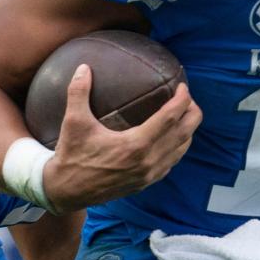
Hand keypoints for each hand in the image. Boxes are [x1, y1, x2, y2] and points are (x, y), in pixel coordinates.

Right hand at [42, 65, 201, 211]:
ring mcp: (150, 174)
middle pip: (186, 132)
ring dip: (188, 129)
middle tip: (187, 97)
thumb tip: (83, 67)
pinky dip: (178, 146)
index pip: (171, 117)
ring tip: (183, 113)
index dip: (182, 99)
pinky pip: (172, 161)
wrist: (67, 192)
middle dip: (192, 112)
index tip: (183, 86)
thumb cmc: (71, 156)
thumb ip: (78, 92)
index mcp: (136, 145)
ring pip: (182, 148)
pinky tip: (172, 136)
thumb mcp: (73, 122)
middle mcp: (149, 161)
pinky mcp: (148, 182)